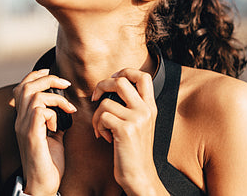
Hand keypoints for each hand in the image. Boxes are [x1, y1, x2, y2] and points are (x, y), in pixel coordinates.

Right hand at [13, 69, 76, 194]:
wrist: (42, 185)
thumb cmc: (49, 163)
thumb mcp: (54, 136)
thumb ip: (55, 121)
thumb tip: (65, 110)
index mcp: (24, 118)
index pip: (22, 87)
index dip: (35, 75)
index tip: (50, 72)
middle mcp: (20, 120)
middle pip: (27, 86)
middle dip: (48, 79)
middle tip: (65, 84)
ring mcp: (24, 127)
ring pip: (33, 95)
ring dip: (55, 97)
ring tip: (68, 109)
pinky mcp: (31, 136)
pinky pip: (39, 111)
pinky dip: (53, 113)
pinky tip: (59, 126)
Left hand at [91, 68, 163, 193]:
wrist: (140, 176)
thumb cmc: (134, 151)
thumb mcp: (140, 124)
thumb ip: (132, 106)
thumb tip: (112, 87)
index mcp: (150, 107)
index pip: (143, 76)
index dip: (125, 71)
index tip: (112, 79)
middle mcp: (146, 110)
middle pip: (120, 81)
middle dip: (102, 85)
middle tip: (96, 97)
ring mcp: (137, 119)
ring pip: (105, 103)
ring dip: (97, 116)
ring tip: (102, 129)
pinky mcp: (125, 130)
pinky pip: (102, 117)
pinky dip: (98, 127)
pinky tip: (106, 138)